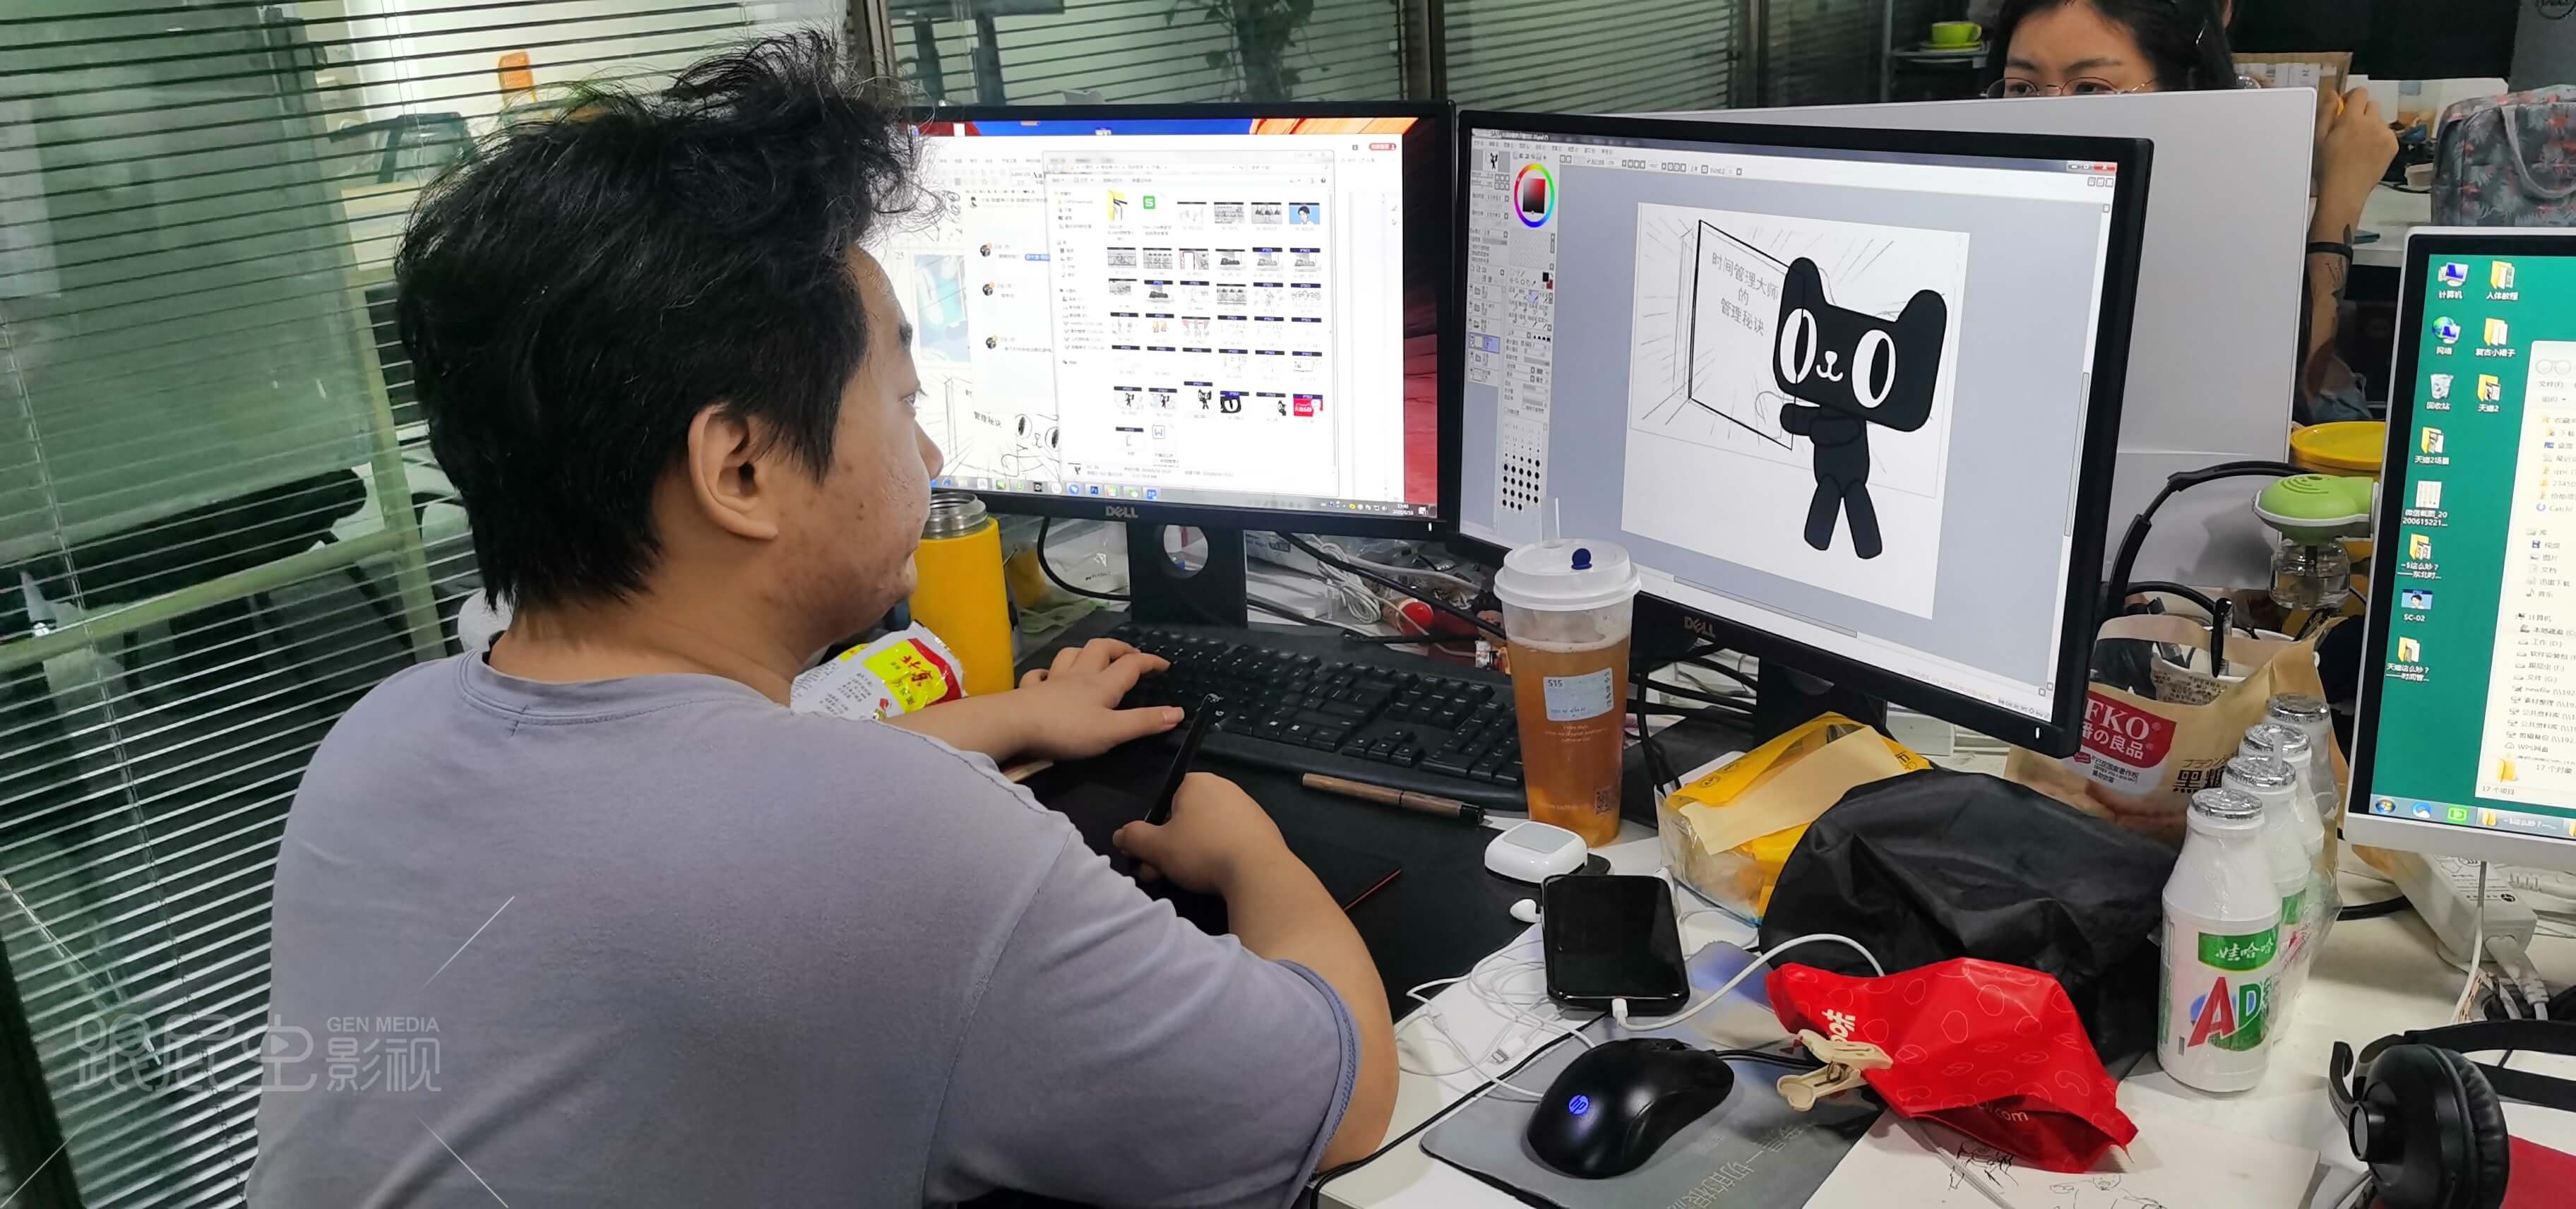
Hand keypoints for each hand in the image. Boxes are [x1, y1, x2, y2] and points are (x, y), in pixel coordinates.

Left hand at [1008, 638, 1178, 760]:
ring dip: (1085, 652)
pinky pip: (1039, 674)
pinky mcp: (1030, 690)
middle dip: (1119, 647)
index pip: (1131, 664)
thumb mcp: (1112, 731)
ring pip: (1071, 654)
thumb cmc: (1066, 729)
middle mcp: (1079, 675)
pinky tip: (1048, 677)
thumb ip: (1144, 722)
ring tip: (1094, 658)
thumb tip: (1178, 712)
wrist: (1014, 725)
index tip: (1164, 664)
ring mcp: (1053, 680)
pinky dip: (1047, 672)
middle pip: (1101, 648)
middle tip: (1131, 654)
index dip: (1150, 661)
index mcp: (1102, 684)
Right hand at [1112, 773, 1293, 894]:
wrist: (1259, 872)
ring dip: (1190, 856)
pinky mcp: (1263, 830)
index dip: (1154, 830)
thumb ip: (1134, 838)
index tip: (1149, 856)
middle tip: (1158, 875)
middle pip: (1185, 820)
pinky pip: (1230, 841)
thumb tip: (1119, 835)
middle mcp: (1224, 788)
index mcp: (1197, 782)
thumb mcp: (1157, 847)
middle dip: (1168, 849)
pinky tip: (1216, 877)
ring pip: (1206, 833)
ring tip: (1185, 881)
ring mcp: (1247, 809)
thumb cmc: (1202, 850)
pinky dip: (1219, 856)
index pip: (1166, 801)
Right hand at [2315, 88, 2398, 226]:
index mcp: (2351, 119)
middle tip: (2350, 130)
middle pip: (2372, 105)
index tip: (2345, 109)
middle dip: (2362, 113)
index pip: (2360, 93)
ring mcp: (2385, 135)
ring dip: (2371, 126)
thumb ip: (2327, 111)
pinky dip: (2379, 139)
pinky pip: (2387, 134)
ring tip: (2359, 145)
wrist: (2345, 191)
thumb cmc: (2327, 167)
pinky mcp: (2393, 146)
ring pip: (2379, 120)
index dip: (2351, 98)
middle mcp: (2372, 123)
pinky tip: (2367, 153)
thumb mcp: (2319, 138)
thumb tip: (2333, 93)